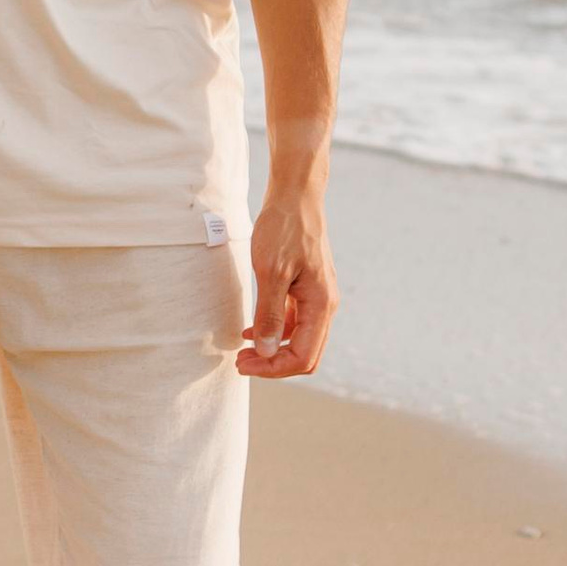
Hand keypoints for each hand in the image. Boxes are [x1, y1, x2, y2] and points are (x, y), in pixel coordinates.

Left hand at [237, 176, 335, 379]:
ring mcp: (319, 297)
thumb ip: (270, 314)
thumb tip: (267, 352)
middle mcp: (325, 306)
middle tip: (241, 362)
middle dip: (274, 364)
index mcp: (321, 305)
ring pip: (301, 340)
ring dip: (274, 350)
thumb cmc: (283, 229)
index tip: (242, 363)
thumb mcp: (270, 272)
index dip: (273, 368)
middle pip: (306, 354)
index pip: (304, 356)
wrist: (295, 197)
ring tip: (243, 349)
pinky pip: (296, 322)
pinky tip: (252, 329)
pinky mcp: (308, 289)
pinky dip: (276, 331)